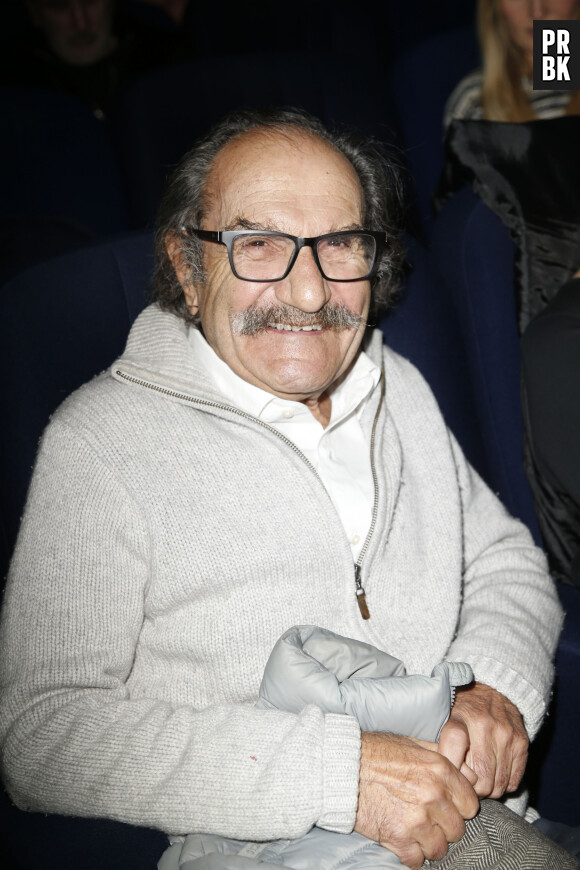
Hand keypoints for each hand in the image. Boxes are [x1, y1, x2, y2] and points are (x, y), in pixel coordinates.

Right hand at [355, 731, 478, 869]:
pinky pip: (416, 860)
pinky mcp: (397, 838)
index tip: (446, 807)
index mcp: (440, 770)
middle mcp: (433, 796)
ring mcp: (417, 820)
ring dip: (427, 843)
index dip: (458, 807)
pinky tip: (401, 839)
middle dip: (443, 826)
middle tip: (426, 818)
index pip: (470, 804)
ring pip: (439, 849)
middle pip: (457, 830)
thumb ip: (442, 756)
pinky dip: (409, 854)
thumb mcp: (413, 743)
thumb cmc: (376, 752)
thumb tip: (466, 770)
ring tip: (413, 830)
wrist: (342, 766)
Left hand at [438, 682, 527, 798]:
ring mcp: (506, 735)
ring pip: (497, 785)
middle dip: (472, 788)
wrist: (492, 689)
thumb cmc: (462, 708)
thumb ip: (440, 742)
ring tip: (479, 779)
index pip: (453, 744)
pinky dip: (503, 785)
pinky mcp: (522, 743)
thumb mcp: (444, 716)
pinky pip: (513, 782)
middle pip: (480, 777)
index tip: (450, 773)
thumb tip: (442, 773)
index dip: (452, 767)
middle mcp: (485, 724)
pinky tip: (494, 775)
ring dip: (487, 790)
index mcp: (460, 716)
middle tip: (466, 783)